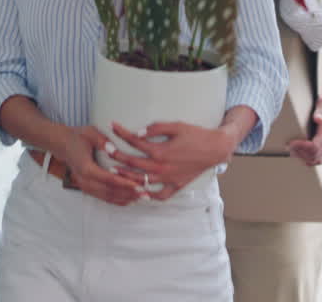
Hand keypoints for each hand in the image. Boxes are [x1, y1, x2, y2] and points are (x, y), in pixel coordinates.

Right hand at [55, 125, 143, 205]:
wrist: (62, 144)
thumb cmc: (78, 137)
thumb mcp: (90, 133)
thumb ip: (102, 141)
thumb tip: (112, 149)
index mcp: (85, 168)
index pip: (108, 179)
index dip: (125, 183)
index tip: (139, 185)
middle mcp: (84, 180)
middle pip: (109, 191)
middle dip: (128, 194)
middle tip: (145, 194)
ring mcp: (85, 186)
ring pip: (107, 197)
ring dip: (125, 198)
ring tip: (141, 198)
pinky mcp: (87, 188)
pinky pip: (103, 197)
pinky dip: (117, 200)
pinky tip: (130, 199)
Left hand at [107, 122, 235, 200]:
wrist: (215, 148)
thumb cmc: (196, 134)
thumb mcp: (177, 125)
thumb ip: (156, 128)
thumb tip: (139, 132)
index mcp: (161, 151)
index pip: (135, 142)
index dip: (122, 133)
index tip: (112, 126)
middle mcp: (162, 167)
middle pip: (133, 163)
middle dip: (117, 155)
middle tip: (106, 149)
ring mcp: (168, 179)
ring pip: (142, 181)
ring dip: (126, 177)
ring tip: (114, 172)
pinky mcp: (176, 186)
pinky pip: (159, 196)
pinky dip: (148, 196)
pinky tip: (140, 193)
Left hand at [287, 87, 321, 165]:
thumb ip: (320, 110)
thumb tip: (318, 119)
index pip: (314, 147)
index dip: (301, 147)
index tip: (291, 142)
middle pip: (314, 156)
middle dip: (299, 153)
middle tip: (288, 146)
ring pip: (317, 159)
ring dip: (303, 157)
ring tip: (292, 149)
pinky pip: (319, 157)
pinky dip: (309, 158)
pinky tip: (300, 151)